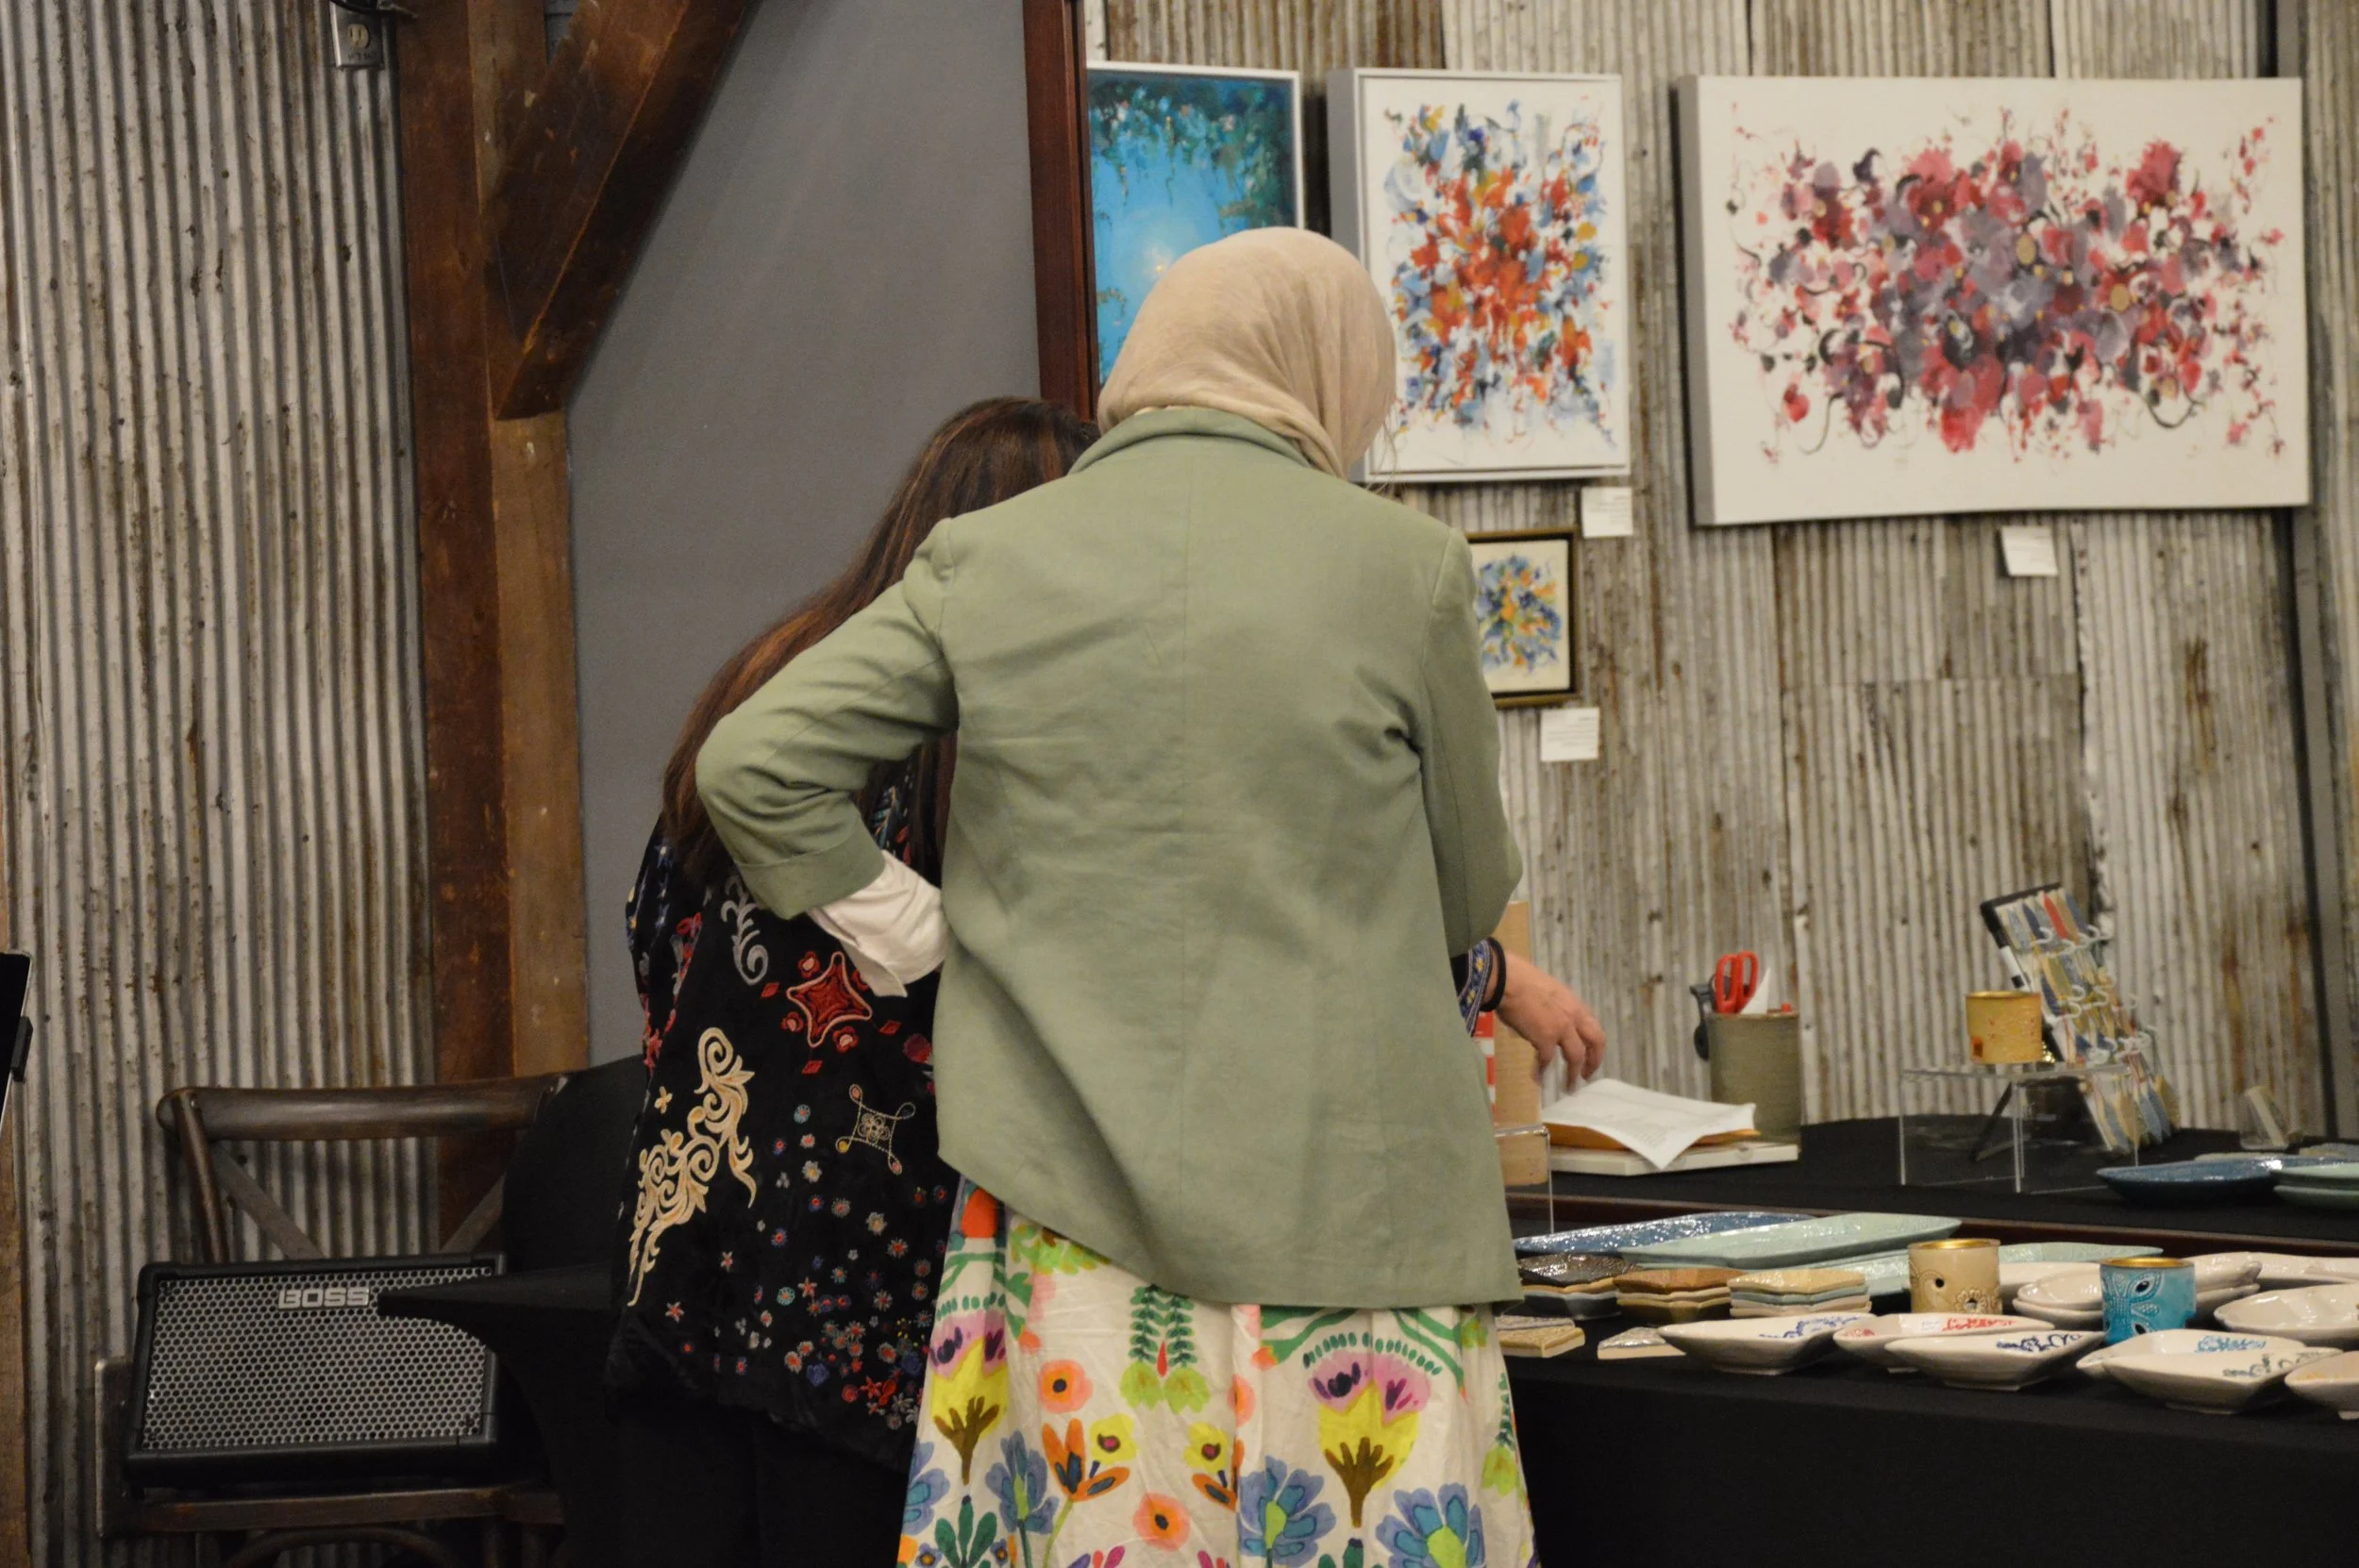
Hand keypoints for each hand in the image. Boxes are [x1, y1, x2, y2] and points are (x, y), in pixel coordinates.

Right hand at [1498, 951, 1605, 1081]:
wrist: (1507, 981)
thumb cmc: (1520, 979)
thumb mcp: (1547, 992)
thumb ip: (1553, 1008)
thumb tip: (1544, 1020)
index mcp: (1574, 1004)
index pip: (1594, 1027)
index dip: (1594, 1044)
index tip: (1590, 1055)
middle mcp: (1573, 1016)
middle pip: (1595, 1042)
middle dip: (1594, 1061)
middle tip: (1587, 1075)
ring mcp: (1561, 1028)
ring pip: (1576, 1056)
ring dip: (1572, 1074)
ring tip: (1569, 1087)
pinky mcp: (1545, 1038)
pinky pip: (1547, 1060)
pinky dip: (1542, 1071)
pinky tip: (1538, 1078)